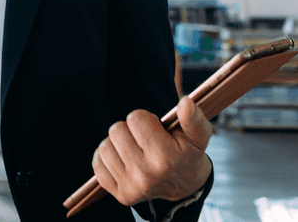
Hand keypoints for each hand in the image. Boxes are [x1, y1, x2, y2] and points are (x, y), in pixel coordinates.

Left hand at [92, 97, 212, 204]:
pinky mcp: (121, 194)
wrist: (186, 186)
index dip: (144, 118)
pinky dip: (107, 158)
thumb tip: (185, 102)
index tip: (155, 128)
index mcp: (165, 158)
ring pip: (105, 147)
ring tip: (133, 147)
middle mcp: (145, 175)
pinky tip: (122, 158)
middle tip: (144, 138)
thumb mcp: (198, 135)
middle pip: (116, 131)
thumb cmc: (188, 154)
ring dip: (118, 143)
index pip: (135, 118)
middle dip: (130, 129)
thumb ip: (193, 118)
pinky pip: (98, 165)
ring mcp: (131, 187)